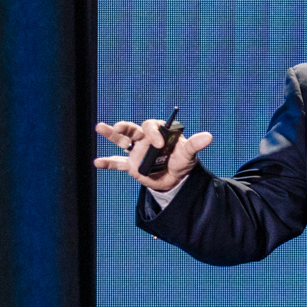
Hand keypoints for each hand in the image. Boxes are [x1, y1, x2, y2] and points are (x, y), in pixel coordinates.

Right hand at [93, 118, 213, 189]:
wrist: (175, 179)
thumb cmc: (182, 161)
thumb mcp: (189, 154)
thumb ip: (195, 144)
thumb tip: (209, 137)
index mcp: (158, 132)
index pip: (151, 127)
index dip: (153, 133)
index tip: (159, 144)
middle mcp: (145, 139)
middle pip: (132, 129)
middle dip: (124, 127)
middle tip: (120, 127)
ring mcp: (136, 151)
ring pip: (121, 141)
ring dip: (110, 134)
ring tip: (99, 127)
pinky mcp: (131, 166)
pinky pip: (117, 163)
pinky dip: (108, 163)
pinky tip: (97, 162)